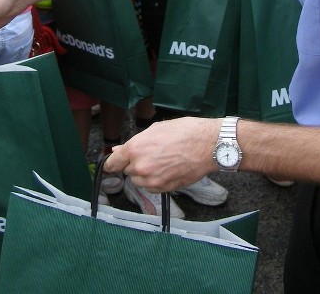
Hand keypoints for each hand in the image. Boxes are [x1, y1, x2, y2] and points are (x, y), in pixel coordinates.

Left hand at [104, 117, 218, 192]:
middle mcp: (140, 167)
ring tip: (161, 161)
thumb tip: (119, 150)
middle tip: (150, 154)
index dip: (112, 163)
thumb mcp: (155, 130)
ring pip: (139, 181)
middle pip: (127, 171)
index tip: (111, 164)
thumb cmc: (184, 132)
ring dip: (145, 174)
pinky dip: (155, 181)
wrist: (208, 145)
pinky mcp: (164, 189)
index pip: (112, 163)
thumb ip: (135, 142)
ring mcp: (153, 180)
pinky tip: (167, 169)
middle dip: (134, 164)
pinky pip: (152, 188)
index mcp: (135, 149)